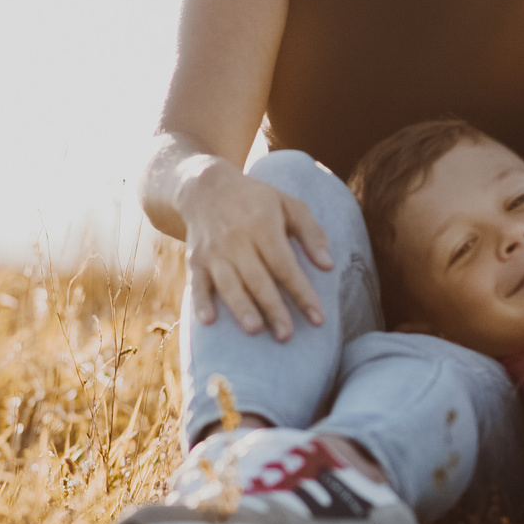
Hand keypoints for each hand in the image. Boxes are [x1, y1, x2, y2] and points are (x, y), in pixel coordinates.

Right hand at [179, 164, 333, 340]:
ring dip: (241, 308)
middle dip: (273, 309)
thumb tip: (329, 266)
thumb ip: (312, 233)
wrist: (206, 188)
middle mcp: (237, 241)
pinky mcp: (195, 260)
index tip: (318, 318)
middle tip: (287, 336)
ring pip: (229, 284)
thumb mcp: (289, 204)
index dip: (301, 293)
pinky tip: (209, 321)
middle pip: (258, 279)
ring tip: (255, 330)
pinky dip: (201, 302)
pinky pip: (197, 283)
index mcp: (263, 226)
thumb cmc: (257, 200)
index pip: (285, 265)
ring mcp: (214, 252)